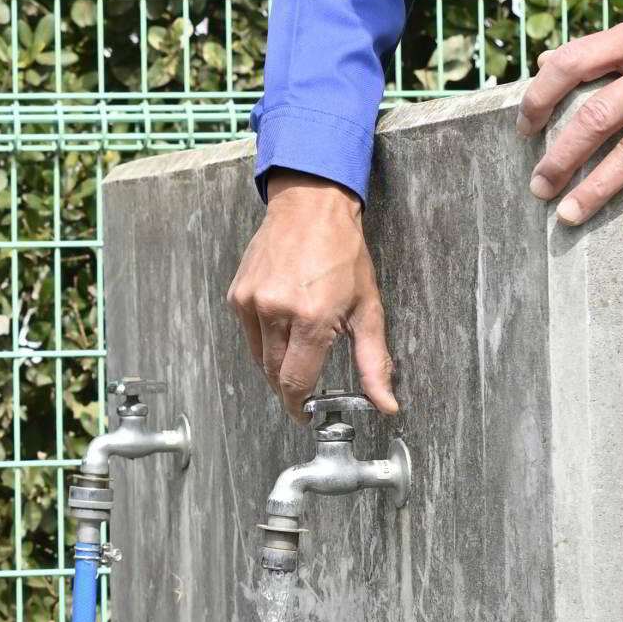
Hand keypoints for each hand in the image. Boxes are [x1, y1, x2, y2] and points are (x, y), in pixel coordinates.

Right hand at [227, 175, 399, 416]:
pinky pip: (248, 333)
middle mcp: (276, 312)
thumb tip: (385, 403)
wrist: (311, 207)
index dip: (300, 406)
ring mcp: (251, 302)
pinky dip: (263, 339)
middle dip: (289, 387)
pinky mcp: (237, 294)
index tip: (306, 414)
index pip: (295, 382)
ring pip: (258, 356)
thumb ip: (374, 362)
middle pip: (273, 374)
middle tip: (306, 387)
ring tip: (297, 350)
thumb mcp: (369, 309)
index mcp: (311, 320)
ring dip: (275, 364)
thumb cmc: (343, 253)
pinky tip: (282, 324)